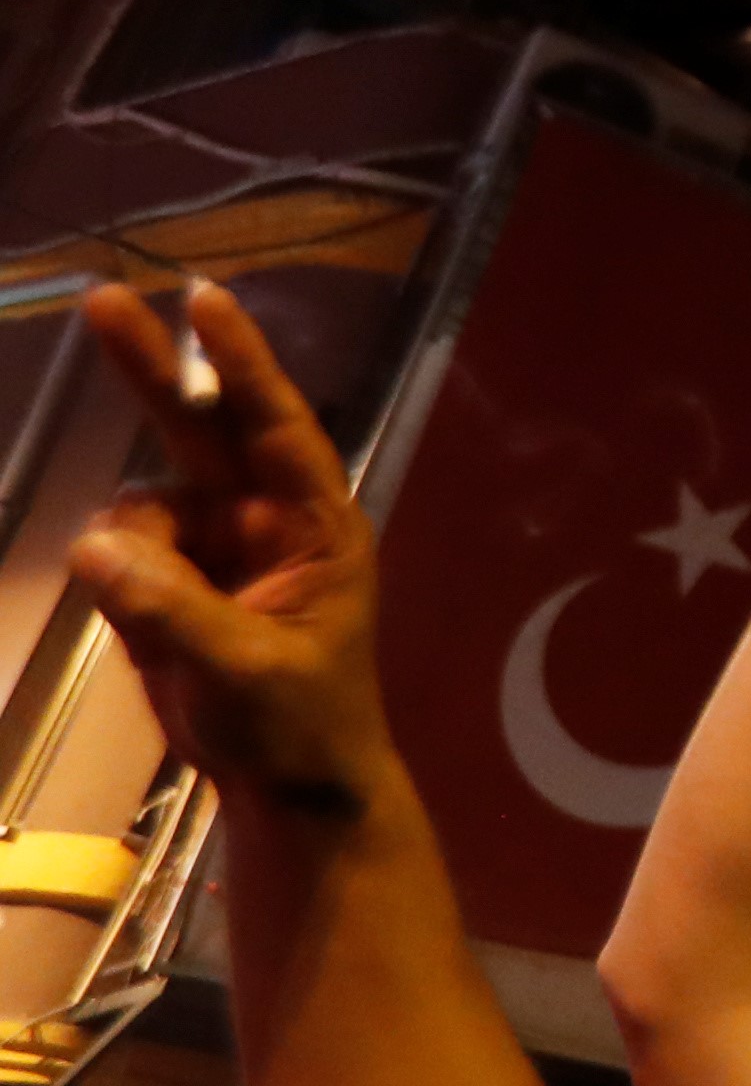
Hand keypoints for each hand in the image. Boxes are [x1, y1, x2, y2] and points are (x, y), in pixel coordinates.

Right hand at [64, 282, 396, 813]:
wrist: (286, 786)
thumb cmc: (298, 726)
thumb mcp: (245, 671)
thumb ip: (172, 608)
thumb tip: (97, 545)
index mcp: (318, 527)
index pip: (279, 428)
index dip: (240, 363)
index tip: (204, 299)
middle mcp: (267, 520)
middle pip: (201, 427)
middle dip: (152, 369)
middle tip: (103, 298)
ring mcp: (215, 544)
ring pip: (141, 507)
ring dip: (134, 551)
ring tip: (169, 628)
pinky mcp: (171, 578)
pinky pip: (119, 553)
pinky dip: (117, 581)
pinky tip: (148, 633)